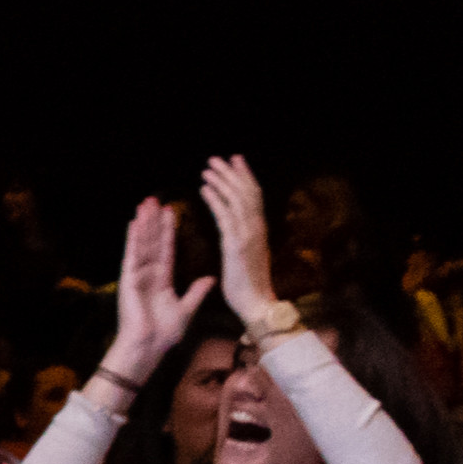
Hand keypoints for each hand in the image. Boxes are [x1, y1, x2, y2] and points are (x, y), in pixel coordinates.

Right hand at [102, 192, 213, 382]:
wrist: (148, 346)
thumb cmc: (164, 333)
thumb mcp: (186, 309)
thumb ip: (197, 292)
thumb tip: (211, 279)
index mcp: (161, 279)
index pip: (166, 249)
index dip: (168, 231)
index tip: (172, 213)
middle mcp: (148, 273)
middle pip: (152, 241)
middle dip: (154, 220)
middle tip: (156, 199)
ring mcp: (137, 275)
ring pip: (142, 243)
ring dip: (144, 223)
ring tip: (146, 202)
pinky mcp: (129, 279)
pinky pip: (132, 255)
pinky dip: (133, 238)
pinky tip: (134, 222)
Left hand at [200, 154, 281, 324]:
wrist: (257, 306)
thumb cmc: (250, 287)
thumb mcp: (249, 257)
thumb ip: (244, 241)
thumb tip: (238, 231)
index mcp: (258, 231)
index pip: (254, 197)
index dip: (245, 178)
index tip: (236, 162)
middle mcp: (257, 229)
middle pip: (247, 192)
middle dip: (233, 173)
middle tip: (219, 158)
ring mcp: (248, 236)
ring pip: (237, 200)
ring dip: (222, 181)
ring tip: (207, 168)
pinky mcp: (237, 245)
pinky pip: (225, 217)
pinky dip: (215, 200)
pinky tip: (204, 188)